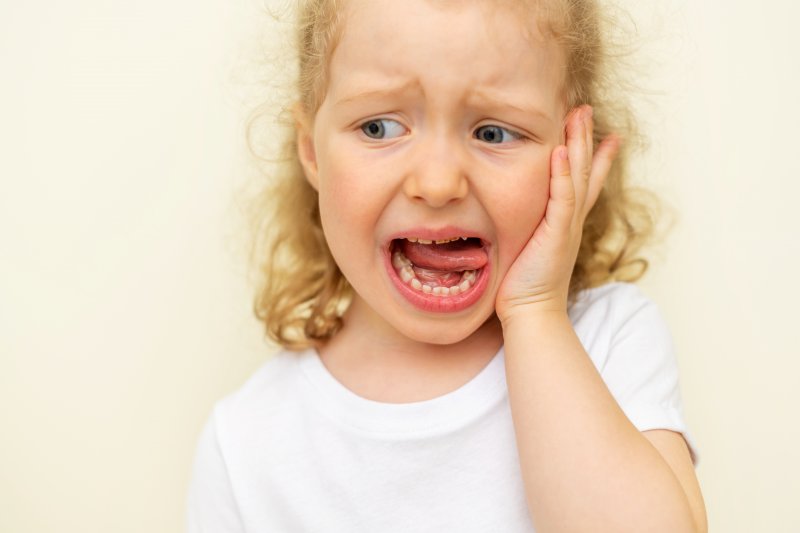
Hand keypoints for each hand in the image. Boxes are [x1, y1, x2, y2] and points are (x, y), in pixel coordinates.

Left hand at [495, 105, 620, 322]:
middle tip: (587, 109)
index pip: (582, 183)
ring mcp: (566, 225)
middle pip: (584, 170)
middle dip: (586, 138)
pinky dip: (563, 174)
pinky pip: (562, 197)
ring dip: (579, 144)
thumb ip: (527, 229)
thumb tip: (512, 217)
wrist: (531, 313)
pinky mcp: (556, 234)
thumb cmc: (523, 287)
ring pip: (577, 177)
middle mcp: (571, 220)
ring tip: (580, 115)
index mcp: (564, 223)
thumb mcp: (529, 248)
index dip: (593, 158)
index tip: (602, 133)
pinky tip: (562, 150)